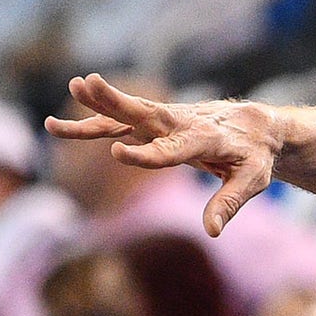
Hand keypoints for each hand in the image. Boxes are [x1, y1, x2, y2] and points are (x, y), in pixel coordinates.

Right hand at [44, 74, 281, 236]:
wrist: (259, 126)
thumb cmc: (257, 156)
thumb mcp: (253, 180)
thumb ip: (230, 202)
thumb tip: (211, 231)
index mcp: (207, 139)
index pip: (173, 148)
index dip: (147, 153)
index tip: (117, 153)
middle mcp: (184, 123)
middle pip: (148, 113)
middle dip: (117, 102)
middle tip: (86, 85)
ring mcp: (168, 120)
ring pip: (130, 112)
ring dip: (99, 104)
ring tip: (69, 88)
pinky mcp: (156, 123)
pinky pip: (120, 123)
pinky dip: (92, 122)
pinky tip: (56, 126)